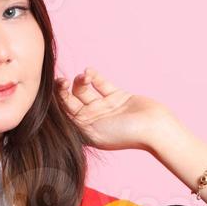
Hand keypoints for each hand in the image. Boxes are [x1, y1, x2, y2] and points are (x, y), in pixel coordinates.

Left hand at [55, 66, 178, 151]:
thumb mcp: (93, 132)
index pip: (63, 115)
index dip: (56, 102)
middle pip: (71, 101)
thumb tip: (52, 114)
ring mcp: (104, 107)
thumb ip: (73, 122)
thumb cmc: (124, 135)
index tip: (53, 91)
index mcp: (84, 132)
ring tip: (85, 76)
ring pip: (84, 90)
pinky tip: (89, 71)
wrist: (154, 128)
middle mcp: (92, 120)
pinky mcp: (116, 96)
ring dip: (80, 81)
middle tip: (62, 81)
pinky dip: (94, 76)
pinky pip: (100, 84)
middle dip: (63, 90)